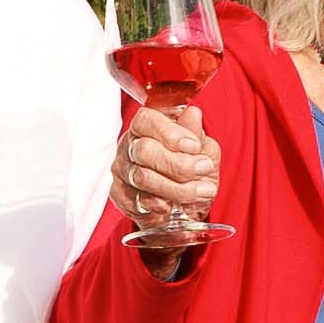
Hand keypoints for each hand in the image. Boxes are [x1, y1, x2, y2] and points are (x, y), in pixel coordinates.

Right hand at [112, 102, 219, 247]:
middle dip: (178, 164)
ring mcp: (122, 171)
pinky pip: (136, 200)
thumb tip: (193, 114)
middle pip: (144, 150)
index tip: (194, 146)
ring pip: (143, 178)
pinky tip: (174, 205)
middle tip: (203, 169)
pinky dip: (160, 204)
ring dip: (177, 187)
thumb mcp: (203, 150)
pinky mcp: (119, 195)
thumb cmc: (192, 172)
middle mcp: (130, 146)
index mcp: (147, 127)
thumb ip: (196, 134)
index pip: (146, 120)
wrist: (185, 208)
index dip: (170, 133)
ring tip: (202, 191)